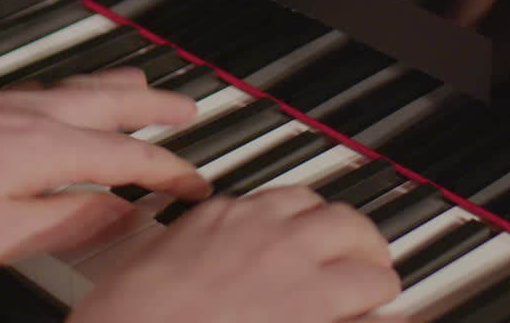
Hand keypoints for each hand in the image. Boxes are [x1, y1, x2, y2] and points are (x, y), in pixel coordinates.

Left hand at [0, 68, 210, 267]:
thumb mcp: (4, 234)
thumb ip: (69, 224)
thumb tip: (119, 216)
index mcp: (47, 147)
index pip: (128, 156)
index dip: (169, 172)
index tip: (195, 186)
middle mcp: (30, 115)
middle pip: (110, 101)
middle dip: (155, 105)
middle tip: (189, 106)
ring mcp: (1, 105)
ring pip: (77, 86)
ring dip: (118, 86)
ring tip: (141, 82)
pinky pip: (46, 88)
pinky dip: (76, 88)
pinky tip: (64, 97)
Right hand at [69, 186, 403, 322]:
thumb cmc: (126, 314)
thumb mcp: (149, 257)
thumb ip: (190, 246)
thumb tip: (197, 252)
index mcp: (225, 216)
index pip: (290, 200)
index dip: (308, 223)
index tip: (310, 236)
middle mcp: (271, 238)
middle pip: (343, 220)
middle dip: (357, 242)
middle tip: (357, 261)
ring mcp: (300, 280)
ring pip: (371, 265)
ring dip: (376, 282)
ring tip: (373, 297)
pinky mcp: (318, 318)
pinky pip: (378, 316)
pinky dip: (383, 319)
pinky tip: (381, 322)